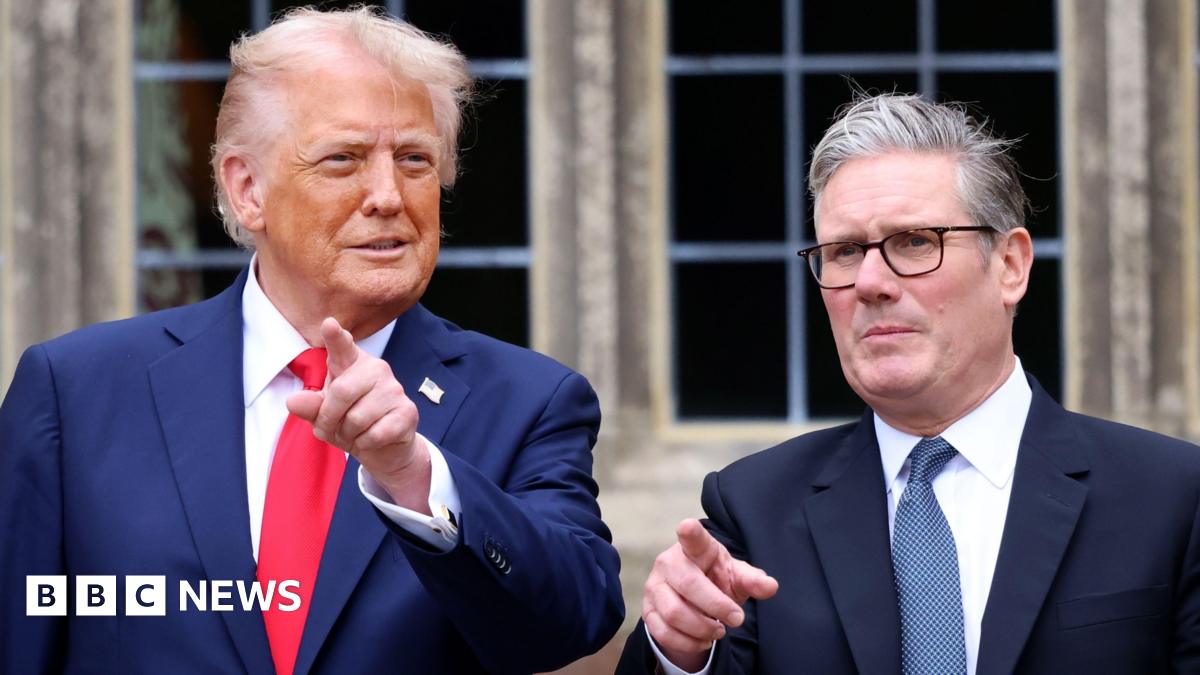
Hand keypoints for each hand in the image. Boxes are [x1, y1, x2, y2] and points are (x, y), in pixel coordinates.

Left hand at [287, 317, 431, 512]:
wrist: (384, 449)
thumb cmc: (350, 423)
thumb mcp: (323, 415)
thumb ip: (310, 407)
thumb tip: (293, 402)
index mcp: (351, 364)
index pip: (342, 346)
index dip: (335, 337)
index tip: (329, 324)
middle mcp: (376, 369)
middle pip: (341, 391)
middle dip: (329, 419)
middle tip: (332, 429)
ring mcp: (394, 389)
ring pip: (357, 418)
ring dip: (348, 435)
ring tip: (354, 434)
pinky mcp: (407, 411)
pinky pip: (375, 434)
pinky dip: (365, 444)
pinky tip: (371, 439)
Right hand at [642, 519, 778, 670]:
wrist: (693, 597)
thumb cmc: (716, 579)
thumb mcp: (736, 576)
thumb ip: (753, 580)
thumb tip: (771, 586)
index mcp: (695, 548)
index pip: (692, 538)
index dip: (689, 532)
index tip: (687, 526)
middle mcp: (669, 562)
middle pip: (689, 584)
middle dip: (716, 606)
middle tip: (736, 619)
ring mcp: (654, 585)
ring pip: (674, 613)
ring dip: (702, 628)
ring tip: (718, 631)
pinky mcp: (647, 609)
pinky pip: (663, 632)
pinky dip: (687, 643)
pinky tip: (702, 641)